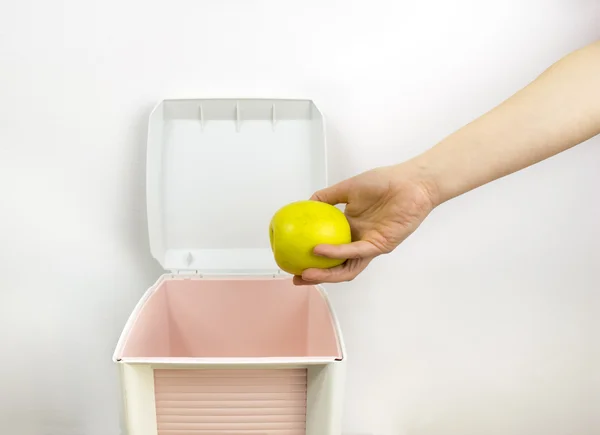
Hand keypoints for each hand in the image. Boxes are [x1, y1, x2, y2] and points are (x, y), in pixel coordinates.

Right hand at [293, 163, 438, 284]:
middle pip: (335, 267)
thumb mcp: (348, 187)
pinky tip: (320, 251)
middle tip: (297, 278)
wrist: (410, 181)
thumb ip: (327, 196)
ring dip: (326, 274)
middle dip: (316, 276)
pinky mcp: (380, 245)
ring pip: (346, 267)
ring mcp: (369, 245)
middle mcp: (358, 241)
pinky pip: (356, 251)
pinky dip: (337, 252)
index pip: (329, 250)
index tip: (292, 260)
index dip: (312, 259)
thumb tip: (306, 203)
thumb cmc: (384, 182)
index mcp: (350, 229)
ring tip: (306, 274)